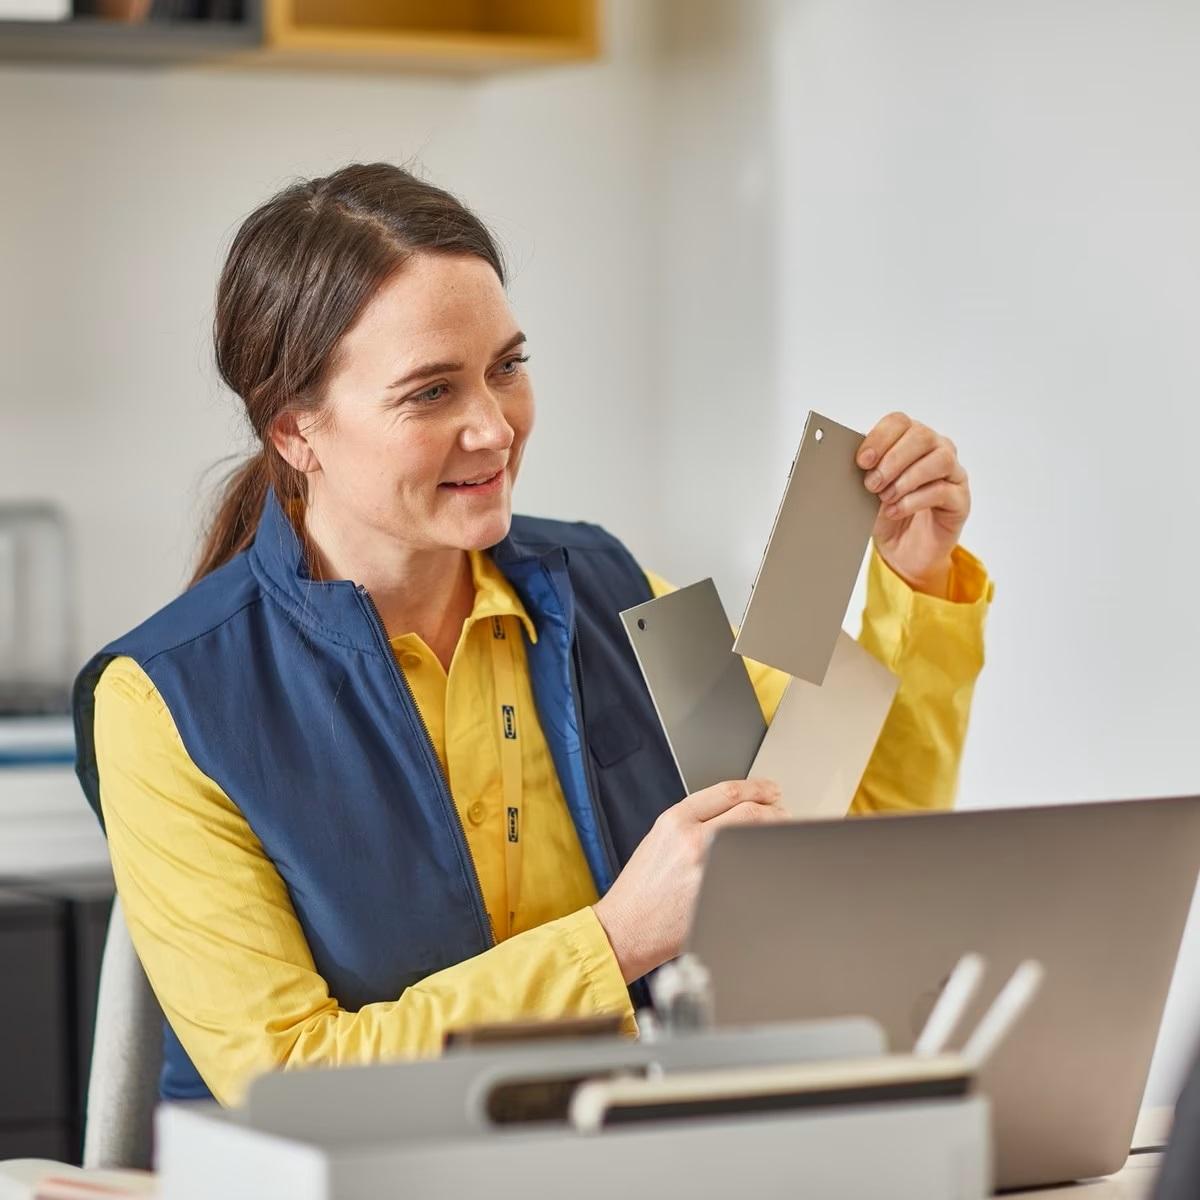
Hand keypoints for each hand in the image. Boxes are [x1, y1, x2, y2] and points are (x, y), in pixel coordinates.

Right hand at [592, 779, 786, 983]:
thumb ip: (694, 821)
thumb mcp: (659, 839)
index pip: (728, 792)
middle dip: (775, 810)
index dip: (758, 788)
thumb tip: (737, 813)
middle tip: (783, 813)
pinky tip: (773, 865)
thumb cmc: (641, 888)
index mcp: (675, 821)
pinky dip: (767, 866)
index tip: (771, 790)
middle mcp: (692, 840)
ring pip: (756, 841)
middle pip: (751, 812)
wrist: (625, 928)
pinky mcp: (718, 896)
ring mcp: (707, 869)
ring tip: (781, 836)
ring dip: (776, 835)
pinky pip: (753, 874)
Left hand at [857, 412, 970, 597]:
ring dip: (907, 478)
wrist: (902, 551)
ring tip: (885, 497)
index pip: (899, 422)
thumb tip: (848, 463)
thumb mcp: (867, 491)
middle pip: (922, 436)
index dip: (880, 438)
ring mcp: (953, 474)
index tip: (862, 460)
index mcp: (911, 440)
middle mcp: (937, 450)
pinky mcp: (960, 500)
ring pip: (940, 459)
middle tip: (872, 483)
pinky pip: (943, 491)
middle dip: (892, 459)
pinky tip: (895, 511)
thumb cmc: (886, 513)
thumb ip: (864, 472)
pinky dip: (914, 501)